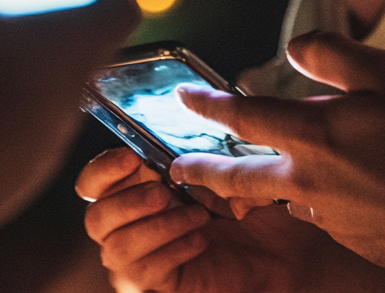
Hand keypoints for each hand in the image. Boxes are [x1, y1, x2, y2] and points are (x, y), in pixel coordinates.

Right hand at [77, 145, 334, 292]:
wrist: (291, 254)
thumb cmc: (259, 207)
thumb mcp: (230, 167)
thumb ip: (200, 147)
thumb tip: (185, 109)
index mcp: (140, 188)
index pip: (94, 181)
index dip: (103, 168)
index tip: (131, 156)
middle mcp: (134, 226)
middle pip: (94, 219)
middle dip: (126, 202)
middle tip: (165, 190)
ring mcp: (143, 261)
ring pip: (114, 250)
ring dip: (155, 227)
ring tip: (198, 215)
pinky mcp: (159, 289)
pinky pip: (141, 276)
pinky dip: (170, 251)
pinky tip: (201, 239)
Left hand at [170, 32, 384, 277]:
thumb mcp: (383, 71)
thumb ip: (331, 54)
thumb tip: (295, 50)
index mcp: (313, 136)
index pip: (242, 118)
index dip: (208, 105)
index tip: (184, 97)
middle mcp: (311, 182)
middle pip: (240, 178)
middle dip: (202, 172)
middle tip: (176, 170)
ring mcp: (334, 218)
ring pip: (290, 195)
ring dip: (281, 180)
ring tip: (291, 165)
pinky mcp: (358, 241)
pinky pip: (330, 214)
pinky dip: (328, 198)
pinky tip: (356, 185)